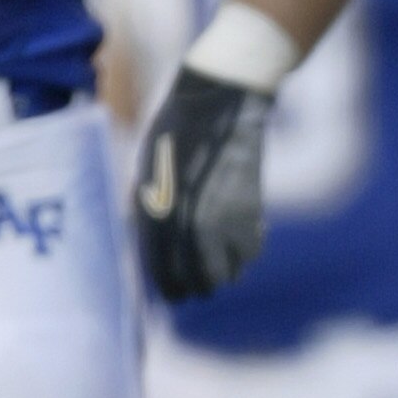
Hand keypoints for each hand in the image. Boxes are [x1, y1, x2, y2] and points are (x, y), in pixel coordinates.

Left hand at [135, 69, 270, 299]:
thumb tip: (152, 244)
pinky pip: (249, 253)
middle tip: (198, 289)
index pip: (161, 270)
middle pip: (197, 280)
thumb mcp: (147, 170)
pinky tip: (239, 243)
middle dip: (197, 287)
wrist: (219, 102)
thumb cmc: (177, 132)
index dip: (169, 287)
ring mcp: (221, 221)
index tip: (175, 294)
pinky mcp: (250, 213)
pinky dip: (244, 254)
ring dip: (223, 274)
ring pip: (227, 274)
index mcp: (155, 214)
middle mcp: (187, 225)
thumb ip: (147, 210)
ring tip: (219, 266)